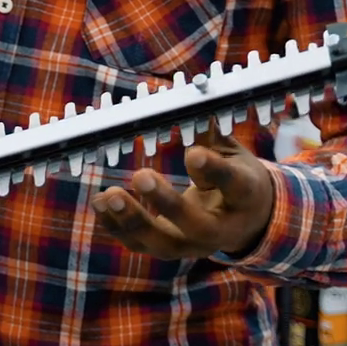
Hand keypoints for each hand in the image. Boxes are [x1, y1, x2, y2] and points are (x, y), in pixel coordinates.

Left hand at [92, 126, 274, 260]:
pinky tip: (100, 203)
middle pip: (198, 226)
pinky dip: (116, 226)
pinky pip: (140, 245)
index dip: (215, 171)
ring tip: (109, 195)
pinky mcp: (169, 249)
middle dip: (168, 204)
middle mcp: (223, 228)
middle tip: (141, 176)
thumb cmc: (235, 177)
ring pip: (164, 244)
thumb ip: (210, 133)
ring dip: (133, 221)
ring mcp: (194, 244)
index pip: (235, 186)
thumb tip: (189, 96)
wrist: (246, 221)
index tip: (192, 154)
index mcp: (245, 197)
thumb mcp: (232, 152)